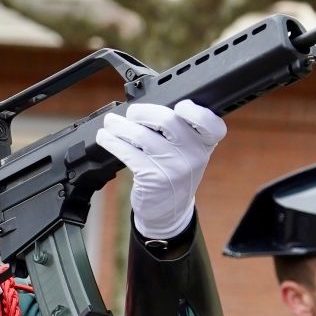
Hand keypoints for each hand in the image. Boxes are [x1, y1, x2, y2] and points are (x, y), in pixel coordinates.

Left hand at [95, 99, 226, 240]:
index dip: (196, 111)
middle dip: (142, 112)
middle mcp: (193, 155)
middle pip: (167, 120)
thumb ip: (181, 130)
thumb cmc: (176, 172)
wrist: (169, 210)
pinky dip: (111, 141)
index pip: (210, 123)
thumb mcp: (190, 152)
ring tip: (111, 123)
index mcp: (205, 143)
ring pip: (140, 135)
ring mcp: (173, 167)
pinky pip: (126, 152)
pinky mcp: (152, 178)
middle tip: (132, 113)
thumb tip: (145, 106)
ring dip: (119, 126)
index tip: (180, 106)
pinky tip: (105, 137)